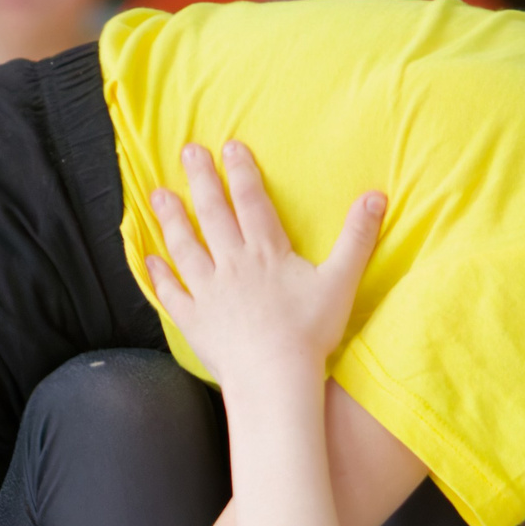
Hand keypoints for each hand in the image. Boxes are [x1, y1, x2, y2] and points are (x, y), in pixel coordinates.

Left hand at [138, 141, 384, 388]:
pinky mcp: (193, 319)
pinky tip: (148, 258)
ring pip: (184, 246)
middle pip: (213, 214)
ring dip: (171, 217)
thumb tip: (376, 197)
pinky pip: (171, 292)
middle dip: (201, 179)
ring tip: (159, 193)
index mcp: (266, 253)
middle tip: (188, 151)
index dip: (242, 171)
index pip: (251, 202)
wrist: (275, 379)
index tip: (230, 146)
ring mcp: (208, 291)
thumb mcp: (341, 282)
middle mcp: (232, 265)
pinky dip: (158, 274)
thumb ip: (357, 238)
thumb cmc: (309, 334)